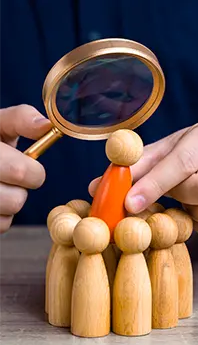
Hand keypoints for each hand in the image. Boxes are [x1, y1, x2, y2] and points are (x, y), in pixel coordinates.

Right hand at [0, 104, 51, 232]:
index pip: (20, 172)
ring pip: (10, 212)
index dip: (33, 172)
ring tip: (1, 184)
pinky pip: (1, 225)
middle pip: (16, 199)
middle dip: (23, 186)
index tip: (30, 165)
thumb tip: (45, 126)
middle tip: (14, 174)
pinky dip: (3, 214)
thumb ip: (20, 119)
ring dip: (12, 199)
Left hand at [89, 120, 197, 243]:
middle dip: (177, 195)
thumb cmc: (196, 150)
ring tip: (189, 197)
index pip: (183, 162)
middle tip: (175, 190)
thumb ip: (136, 166)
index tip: (129, 203)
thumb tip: (97, 186)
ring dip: (189, 212)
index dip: (153, 184)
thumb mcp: (169, 149)